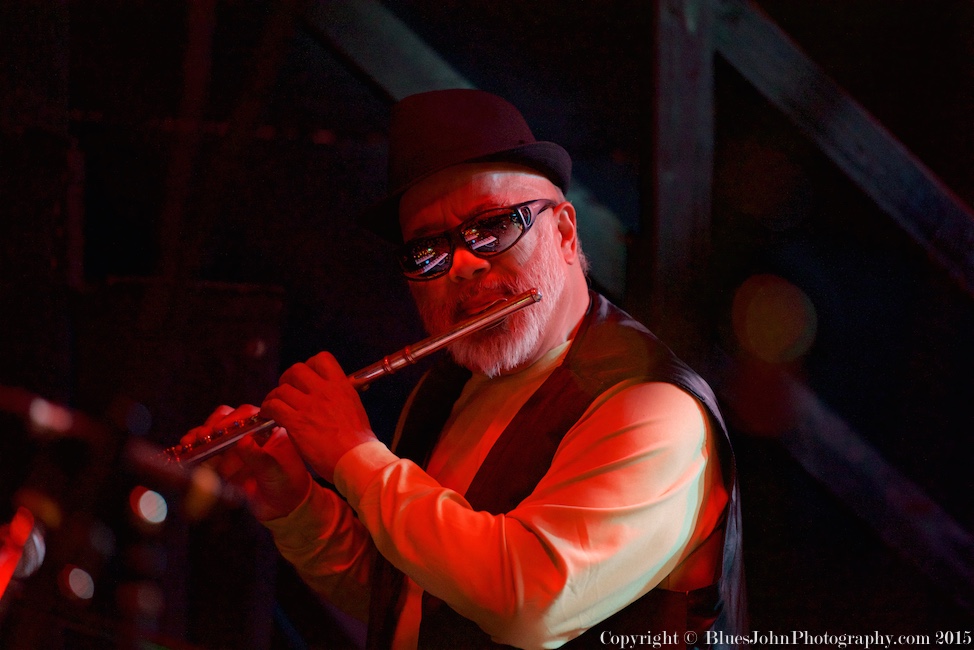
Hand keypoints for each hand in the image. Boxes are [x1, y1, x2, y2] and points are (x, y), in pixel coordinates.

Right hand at [181, 405, 311, 520]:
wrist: (281, 508)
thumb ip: (260, 458)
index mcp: (269, 429)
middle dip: (212, 428)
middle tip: (202, 437)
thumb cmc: (286, 487)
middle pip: (227, 419)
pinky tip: (184, 451)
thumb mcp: (276, 473)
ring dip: (201, 438)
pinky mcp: (221, 459)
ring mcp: (234, 445)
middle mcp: (250, 433)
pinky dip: (194, 450)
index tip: (220, 429)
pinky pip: (205, 449)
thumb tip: (243, 441)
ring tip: (191, 446)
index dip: (233, 420)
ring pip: (213, 433)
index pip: (249, 415)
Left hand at [261, 352, 376, 483]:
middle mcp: (324, 391)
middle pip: (296, 370)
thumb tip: (331, 393)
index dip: (309, 366)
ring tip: (273, 406)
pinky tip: (269, 416)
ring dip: (274, 397)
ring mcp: (310, 406)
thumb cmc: (358, 441)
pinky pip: (274, 406)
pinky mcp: (297, 422)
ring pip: (281, 389)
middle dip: (287, 379)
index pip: (321, 359)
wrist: (356, 459)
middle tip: (287, 391)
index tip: (306, 378)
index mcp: (341, 386)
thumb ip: (339, 396)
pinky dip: (267, 410)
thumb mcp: (354, 407)